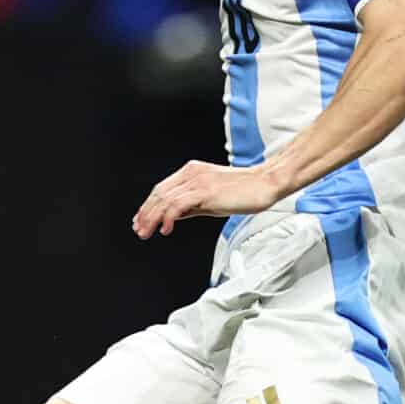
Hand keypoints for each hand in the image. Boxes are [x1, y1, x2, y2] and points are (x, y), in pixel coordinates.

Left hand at [132, 161, 282, 238]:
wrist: (265, 183)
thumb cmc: (244, 190)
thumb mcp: (211, 198)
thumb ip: (191, 206)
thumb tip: (173, 217)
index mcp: (191, 171)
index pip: (162, 188)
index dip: (149, 205)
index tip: (140, 219)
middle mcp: (191, 174)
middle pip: (159, 193)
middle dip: (146, 213)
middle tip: (138, 229)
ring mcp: (198, 181)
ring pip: (165, 200)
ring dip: (152, 218)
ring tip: (146, 232)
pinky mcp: (205, 191)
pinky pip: (178, 205)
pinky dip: (168, 218)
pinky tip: (166, 229)